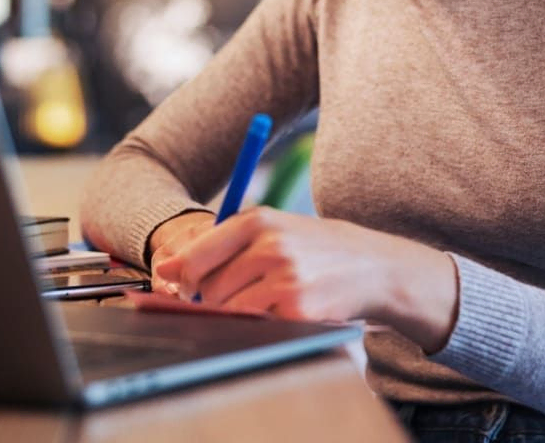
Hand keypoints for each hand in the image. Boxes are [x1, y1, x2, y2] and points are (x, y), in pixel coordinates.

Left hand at [154, 206, 458, 349]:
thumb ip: (226, 243)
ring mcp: (285, 279)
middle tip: (225, 296)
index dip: (179, 273)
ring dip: (233, 311)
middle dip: (208, 297)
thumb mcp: (278, 229)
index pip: (199, 251)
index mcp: (260, 220)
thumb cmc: (320, 249)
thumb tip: (167, 267)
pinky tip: (279, 309)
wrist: (377, 268)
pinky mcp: (297, 309)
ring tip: (259, 299)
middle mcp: (270, 246)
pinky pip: (256, 324)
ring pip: (229, 307)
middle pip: (209, 285)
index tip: (173, 282)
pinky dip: (260, 322)